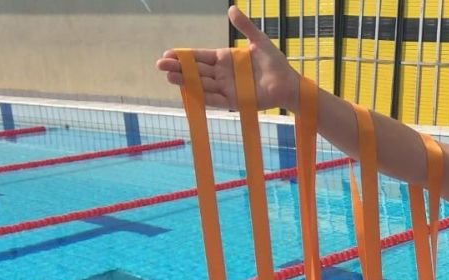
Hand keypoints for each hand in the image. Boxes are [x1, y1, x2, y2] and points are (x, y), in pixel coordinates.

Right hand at [154, 6, 299, 111]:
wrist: (288, 83)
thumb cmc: (275, 63)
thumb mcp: (259, 41)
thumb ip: (245, 26)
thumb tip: (232, 8)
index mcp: (225, 59)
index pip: (200, 57)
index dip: (184, 56)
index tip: (168, 53)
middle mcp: (222, 74)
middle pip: (196, 71)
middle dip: (178, 68)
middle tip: (160, 65)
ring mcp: (226, 88)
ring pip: (202, 85)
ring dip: (186, 81)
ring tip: (169, 77)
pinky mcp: (234, 102)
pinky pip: (215, 100)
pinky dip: (203, 97)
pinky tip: (190, 93)